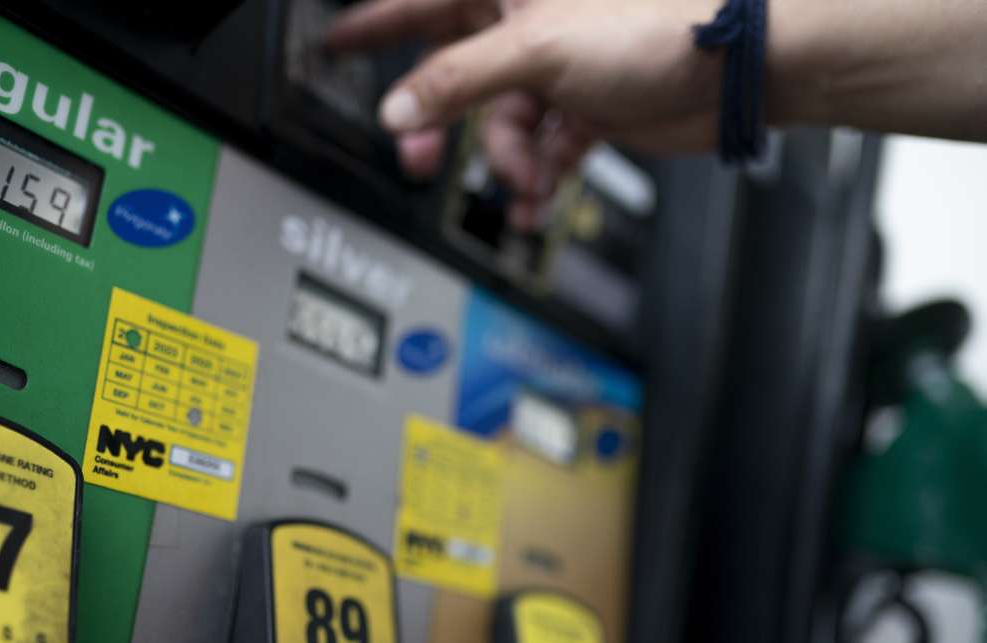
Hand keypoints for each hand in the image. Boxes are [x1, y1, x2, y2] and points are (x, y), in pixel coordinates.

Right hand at [327, 0, 724, 227]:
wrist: (735, 68)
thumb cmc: (658, 23)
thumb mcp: (535, 48)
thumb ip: (455, 81)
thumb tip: (397, 111)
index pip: (417, 4)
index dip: (372, 25)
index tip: (334, 43)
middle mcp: (526, 21)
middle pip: (455, 75)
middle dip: (439, 123)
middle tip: (419, 159)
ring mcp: (557, 68)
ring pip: (501, 123)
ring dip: (506, 161)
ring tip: (524, 182)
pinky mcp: (586, 106)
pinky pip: (542, 147)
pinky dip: (539, 176)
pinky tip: (539, 197)